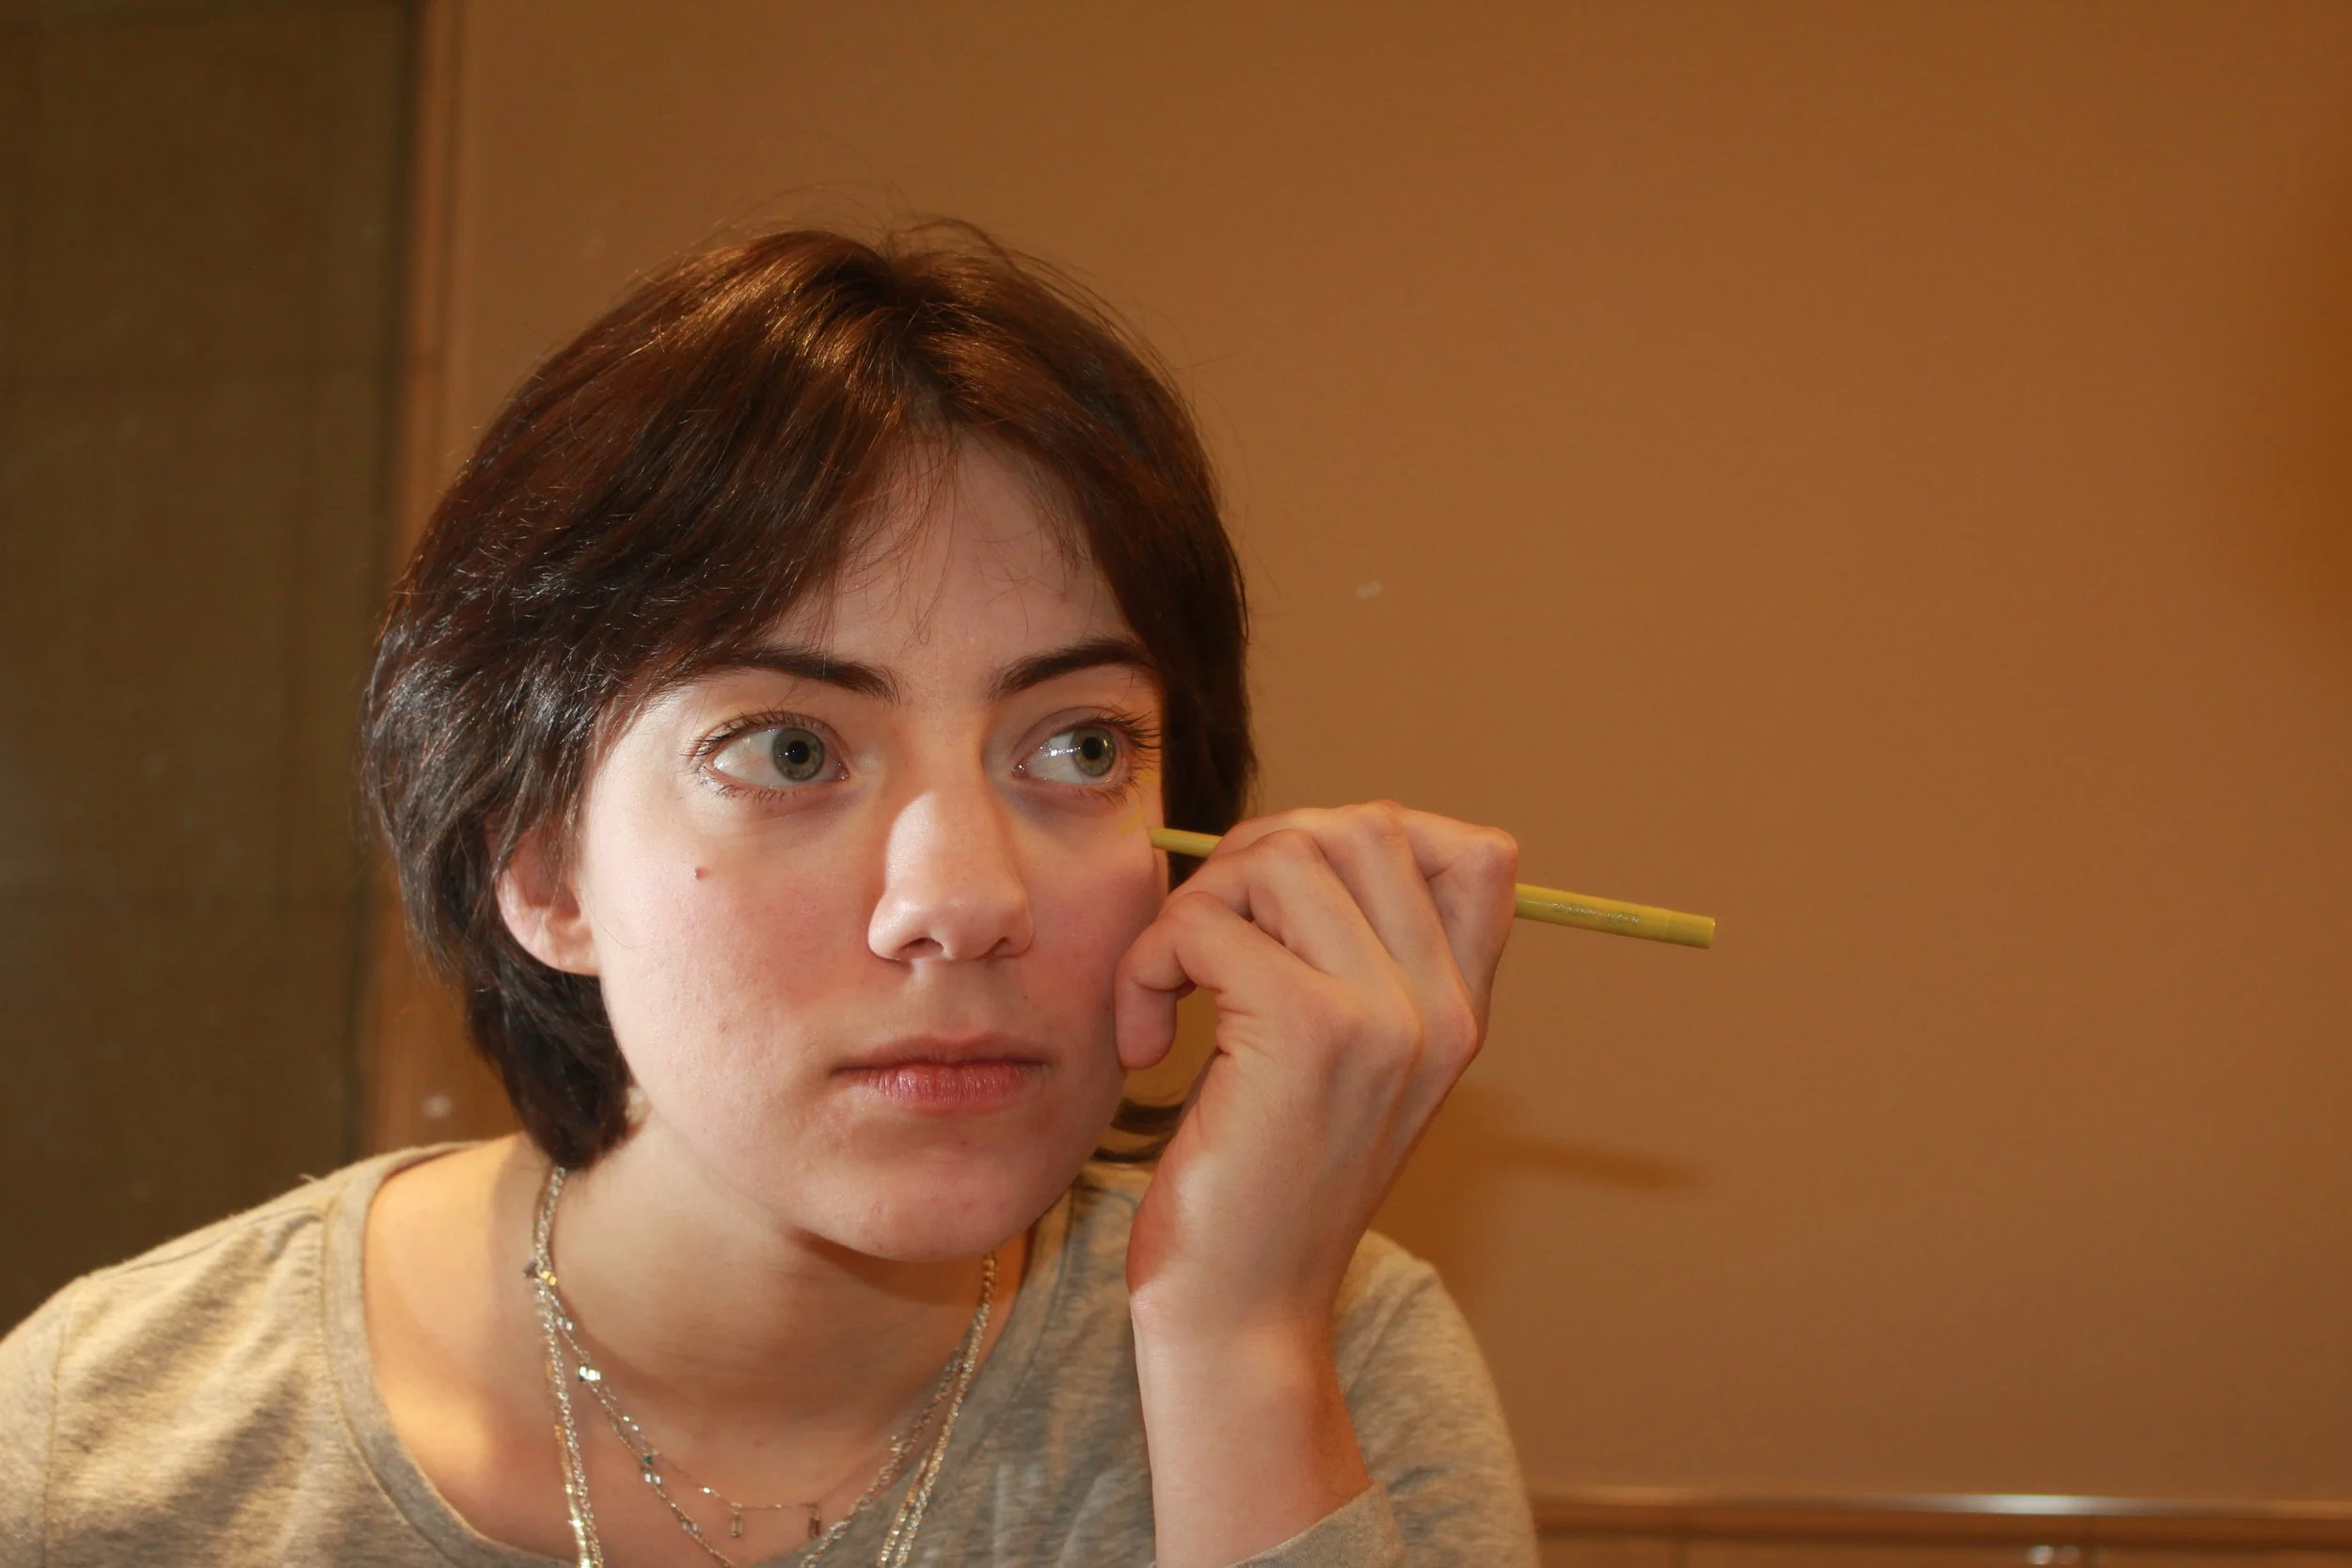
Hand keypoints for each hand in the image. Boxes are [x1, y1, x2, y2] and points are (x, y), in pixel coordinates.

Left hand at [1112, 802, 1518, 1565]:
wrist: (1240, 1316)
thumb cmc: (1263, 1187)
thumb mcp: (1343, 1069)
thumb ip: (1357, 964)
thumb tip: (1294, 841)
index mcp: (1462, 1013)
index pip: (1479, 852)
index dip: (1372, 839)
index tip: (1285, 903)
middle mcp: (1442, 1009)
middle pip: (1363, 826)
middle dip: (1256, 857)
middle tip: (1203, 942)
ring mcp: (1384, 1016)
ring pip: (1279, 857)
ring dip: (1195, 907)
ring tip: (1169, 991)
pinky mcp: (1303, 1029)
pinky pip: (1203, 925)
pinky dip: (1147, 966)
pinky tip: (1147, 1044)